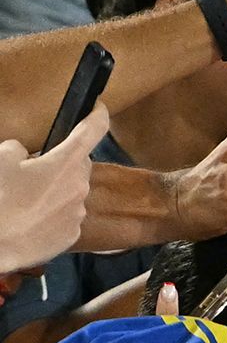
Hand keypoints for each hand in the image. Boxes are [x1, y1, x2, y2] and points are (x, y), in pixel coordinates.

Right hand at [0, 107, 107, 270]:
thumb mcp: (0, 159)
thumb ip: (17, 149)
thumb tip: (24, 154)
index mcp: (66, 163)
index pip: (92, 131)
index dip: (97, 115)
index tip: (99, 108)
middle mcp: (80, 187)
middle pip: (79, 165)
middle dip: (62, 162)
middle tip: (34, 168)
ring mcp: (78, 213)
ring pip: (71, 191)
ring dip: (55, 189)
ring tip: (25, 198)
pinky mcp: (72, 234)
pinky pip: (66, 215)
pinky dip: (52, 212)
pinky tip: (30, 217)